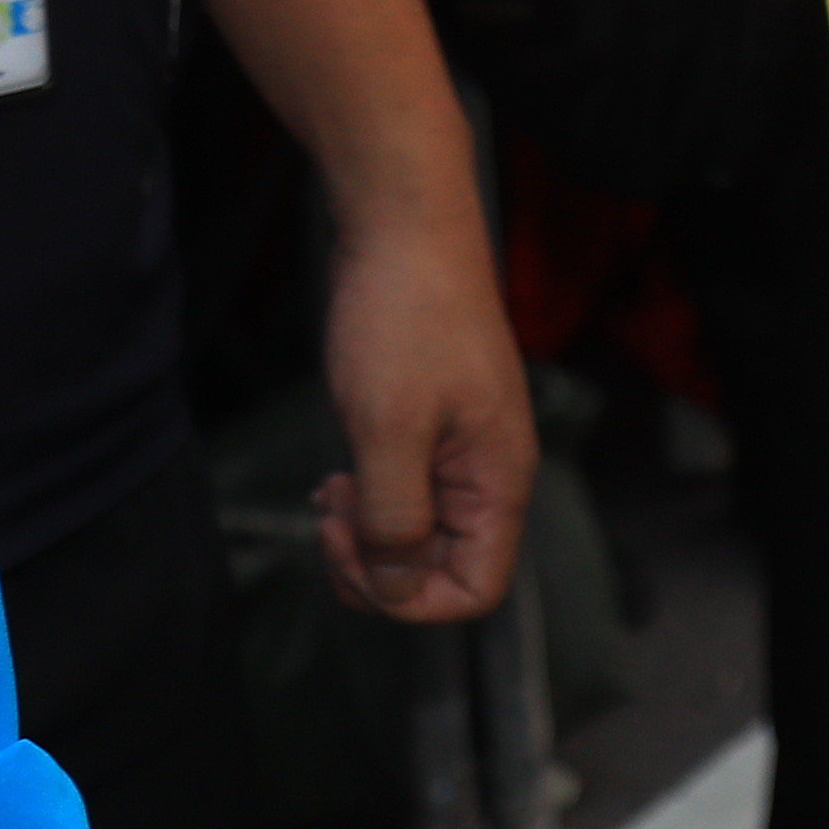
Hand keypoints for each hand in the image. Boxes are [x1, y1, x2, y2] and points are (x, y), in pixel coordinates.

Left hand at [308, 207, 532, 623]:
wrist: (405, 231)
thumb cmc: (406, 320)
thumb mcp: (390, 431)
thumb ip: (396, 520)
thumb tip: (393, 588)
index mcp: (498, 479)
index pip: (476, 588)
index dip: (410, 598)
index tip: (358, 550)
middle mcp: (488, 473)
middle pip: (443, 568)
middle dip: (378, 565)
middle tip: (332, 519)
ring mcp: (461, 450)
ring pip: (417, 535)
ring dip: (367, 533)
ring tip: (329, 496)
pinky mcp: (432, 428)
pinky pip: (405, 496)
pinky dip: (367, 500)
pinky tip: (336, 477)